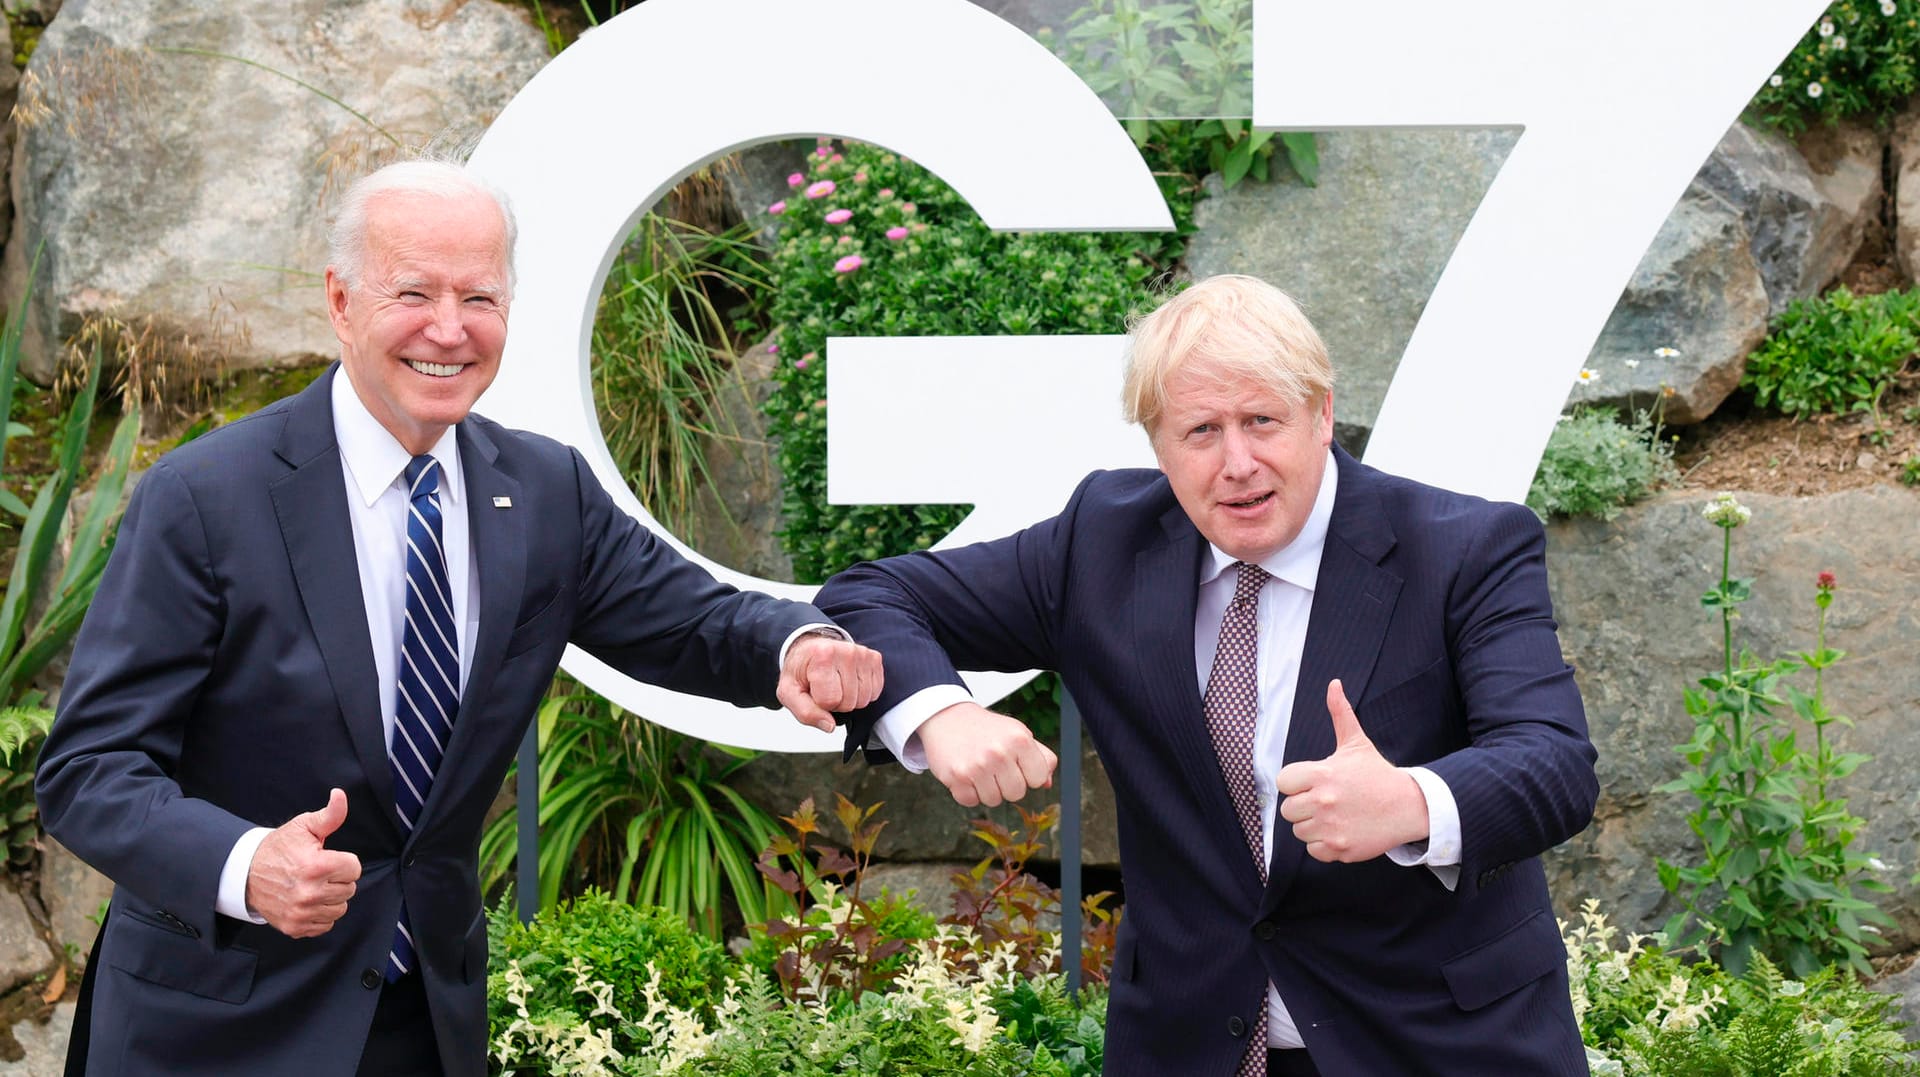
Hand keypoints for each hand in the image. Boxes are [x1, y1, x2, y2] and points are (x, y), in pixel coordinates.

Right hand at [246, 788, 361, 938]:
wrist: (245, 873)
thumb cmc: (279, 848)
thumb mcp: (304, 826)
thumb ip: (330, 814)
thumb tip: (340, 795)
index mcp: (316, 866)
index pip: (354, 868)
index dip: (343, 861)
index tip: (326, 858)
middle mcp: (310, 893)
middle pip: (349, 889)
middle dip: (337, 878)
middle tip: (318, 872)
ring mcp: (302, 913)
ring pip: (340, 908)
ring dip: (331, 897)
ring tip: (313, 885)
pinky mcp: (295, 927)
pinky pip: (326, 924)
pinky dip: (320, 914)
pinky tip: (308, 901)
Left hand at [777, 633, 883, 732]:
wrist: (812, 649)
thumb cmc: (801, 670)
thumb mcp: (789, 691)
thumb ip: (805, 712)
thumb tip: (829, 725)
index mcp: (823, 656)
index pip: (830, 701)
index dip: (820, 704)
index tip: (815, 691)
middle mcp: (847, 652)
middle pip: (849, 702)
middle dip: (836, 703)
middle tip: (826, 688)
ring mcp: (863, 654)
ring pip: (864, 700)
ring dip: (850, 699)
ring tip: (838, 685)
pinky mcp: (874, 658)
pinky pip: (875, 692)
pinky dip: (863, 693)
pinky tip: (850, 682)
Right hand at [916, 702, 1057, 806]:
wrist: (948, 717)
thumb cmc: (987, 729)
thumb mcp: (1018, 733)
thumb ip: (1040, 757)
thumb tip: (1047, 783)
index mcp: (1020, 740)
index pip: (1039, 779)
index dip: (1028, 775)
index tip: (1017, 765)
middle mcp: (999, 753)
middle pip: (1017, 794)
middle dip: (1007, 784)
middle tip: (995, 767)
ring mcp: (977, 766)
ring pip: (994, 801)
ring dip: (987, 790)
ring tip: (980, 769)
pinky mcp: (956, 777)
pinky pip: (971, 801)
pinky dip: (968, 792)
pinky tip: (966, 774)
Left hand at [1274, 680, 1429, 862]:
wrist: (1409, 806)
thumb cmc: (1378, 775)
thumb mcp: (1356, 743)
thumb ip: (1340, 714)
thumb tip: (1333, 684)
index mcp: (1322, 774)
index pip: (1283, 782)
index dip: (1296, 783)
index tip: (1313, 783)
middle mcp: (1323, 801)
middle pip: (1288, 810)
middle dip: (1304, 806)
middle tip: (1327, 801)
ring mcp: (1331, 827)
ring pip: (1299, 832)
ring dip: (1313, 826)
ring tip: (1336, 815)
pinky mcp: (1340, 848)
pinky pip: (1314, 850)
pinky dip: (1324, 845)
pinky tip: (1341, 830)